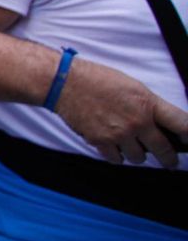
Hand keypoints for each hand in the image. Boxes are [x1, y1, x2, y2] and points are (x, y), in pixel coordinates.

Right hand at [55, 57, 187, 166]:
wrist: (65, 83)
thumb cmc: (97, 80)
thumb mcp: (132, 86)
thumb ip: (149, 105)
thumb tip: (161, 123)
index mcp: (148, 103)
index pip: (182, 124)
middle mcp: (137, 122)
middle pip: (164, 150)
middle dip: (169, 158)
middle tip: (169, 161)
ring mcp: (119, 134)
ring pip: (139, 158)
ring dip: (137, 154)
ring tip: (132, 147)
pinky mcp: (101, 142)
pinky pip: (116, 159)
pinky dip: (117, 156)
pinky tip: (115, 148)